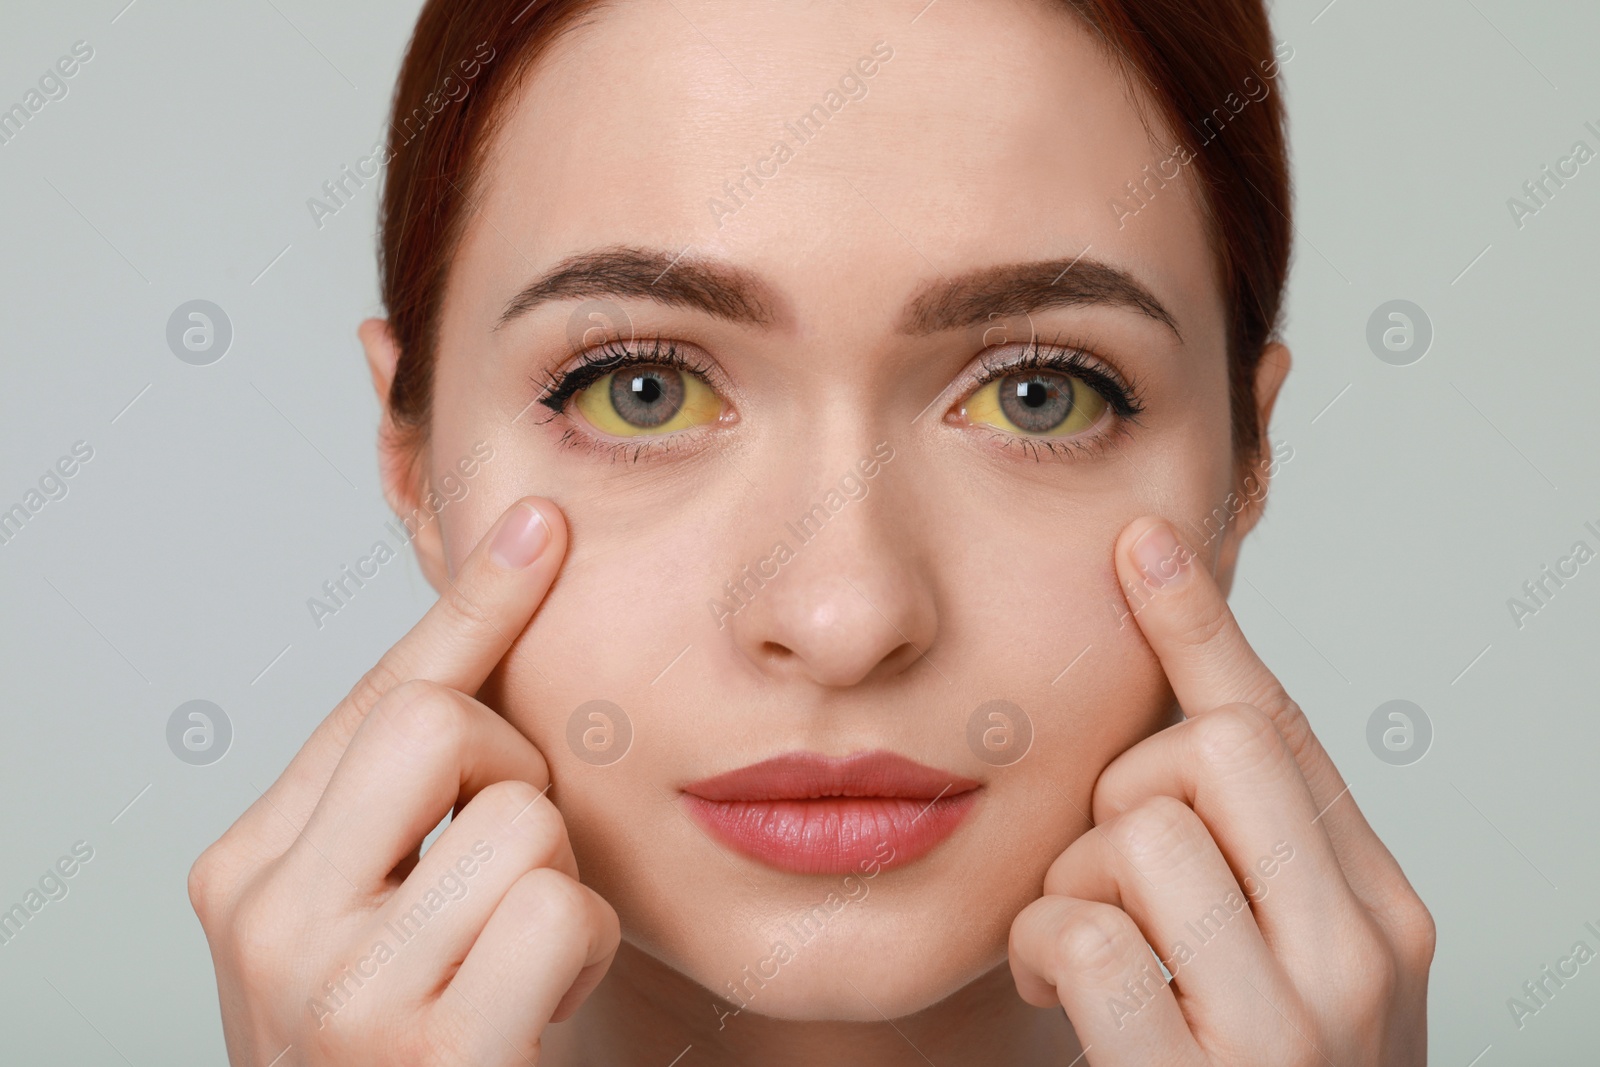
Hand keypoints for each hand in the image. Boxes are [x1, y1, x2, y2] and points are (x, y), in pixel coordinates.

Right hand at [188, 498, 619, 1065]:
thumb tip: (511, 581)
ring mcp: (338, 995)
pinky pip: (559, 910)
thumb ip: (412, 787)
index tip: (541, 524)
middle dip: (507, 767)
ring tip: (511, 960)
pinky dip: (577, 948)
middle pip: (435, 722)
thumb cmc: (414, 1043)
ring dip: (554, 883)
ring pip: (521, 818)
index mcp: (246, 872)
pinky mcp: (429, 1056)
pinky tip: (535, 1005)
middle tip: (498, 858)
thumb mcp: (384, 907)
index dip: (473, 610)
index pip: (378, 695)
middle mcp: (268, 922)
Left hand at [1008, 516, 1434, 1065]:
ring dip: (1070, 884)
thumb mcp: (1276, 963)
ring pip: (1134, 829)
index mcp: (1380, 910)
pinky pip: (1082, 929)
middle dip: (1125, 789)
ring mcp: (1291, 1024)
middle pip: (1207, 749)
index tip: (1139, 541)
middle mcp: (1360, 954)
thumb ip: (1244, 854)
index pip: (1279, 727)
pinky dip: (1042, 952)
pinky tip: (1060, 996)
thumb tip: (1173, 718)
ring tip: (1083, 955)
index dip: (1197, 626)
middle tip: (1109, 873)